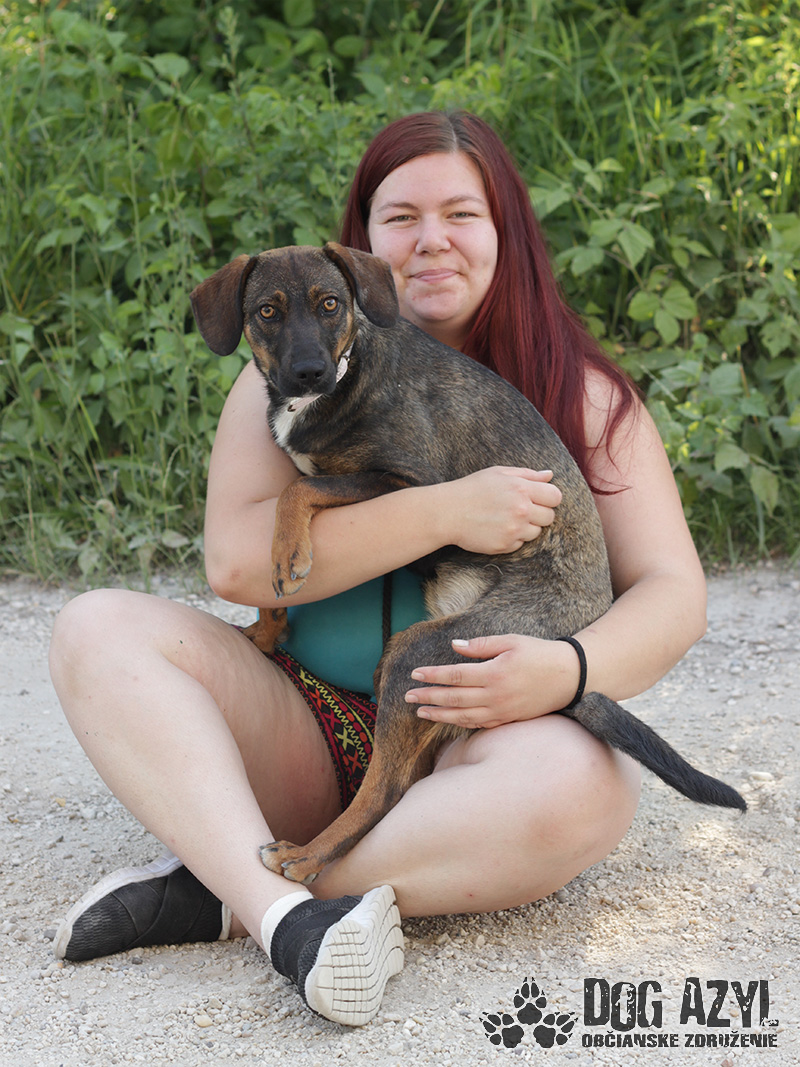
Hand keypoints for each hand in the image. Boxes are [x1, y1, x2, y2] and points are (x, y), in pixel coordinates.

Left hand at [404, 634, 579, 729]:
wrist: (571, 677)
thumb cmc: (540, 654)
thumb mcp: (511, 641)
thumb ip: (481, 646)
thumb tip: (455, 647)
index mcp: (494, 673)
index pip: (455, 676)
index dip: (432, 676)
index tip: (414, 674)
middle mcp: (496, 696)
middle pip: (454, 699)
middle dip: (428, 697)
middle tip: (408, 696)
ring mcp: (502, 712)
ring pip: (463, 717)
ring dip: (440, 715)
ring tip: (421, 712)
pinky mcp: (509, 720)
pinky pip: (479, 725)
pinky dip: (460, 723)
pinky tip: (448, 720)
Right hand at [440, 467, 561, 554]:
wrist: (448, 512)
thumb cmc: (472, 489)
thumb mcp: (499, 473)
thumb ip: (527, 474)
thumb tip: (550, 475)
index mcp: (522, 489)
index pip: (555, 497)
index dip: (549, 498)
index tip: (539, 499)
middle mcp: (521, 510)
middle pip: (550, 517)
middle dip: (539, 513)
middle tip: (520, 510)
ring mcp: (514, 530)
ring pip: (536, 532)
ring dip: (526, 527)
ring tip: (506, 519)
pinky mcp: (505, 545)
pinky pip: (521, 544)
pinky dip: (513, 538)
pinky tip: (497, 528)